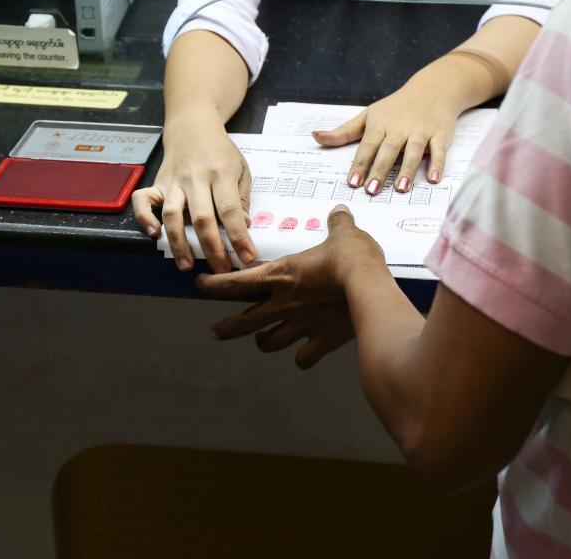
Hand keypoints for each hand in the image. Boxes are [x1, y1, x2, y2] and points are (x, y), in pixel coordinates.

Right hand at [132, 112, 254, 272]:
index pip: (230, 210)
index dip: (239, 236)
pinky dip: (144, 217)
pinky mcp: (157, 182)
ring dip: (179, 242)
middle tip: (221, 271)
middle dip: (212, 248)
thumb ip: (241, 197)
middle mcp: (196, 178)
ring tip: (187, 264)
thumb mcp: (241, 168)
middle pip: (202, 217)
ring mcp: (174, 181)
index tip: (247, 257)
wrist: (192, 125)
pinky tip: (153, 234)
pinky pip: (142, 200)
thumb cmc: (220, 151)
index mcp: (221, 174)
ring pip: (172, 214)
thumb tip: (243, 225)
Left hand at [197, 205, 385, 367]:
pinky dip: (302, 357)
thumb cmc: (352, 259)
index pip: (236, 282)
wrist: (368, 289)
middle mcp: (284, 304)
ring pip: (269, 343)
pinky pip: (303, 358)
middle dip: (226, 329)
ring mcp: (301, 326)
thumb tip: (340, 212)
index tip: (202, 283)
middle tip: (216, 331)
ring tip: (264, 340)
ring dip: (264, 342)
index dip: (214, 284)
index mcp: (281, 275)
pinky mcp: (322, 342)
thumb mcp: (344, 234)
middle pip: (243, 323)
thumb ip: (337, 223)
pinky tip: (304, 355)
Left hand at [313, 83, 466, 194]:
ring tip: (400, 188)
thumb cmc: (396, 107)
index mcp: (380, 124)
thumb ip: (343, 132)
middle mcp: (399, 128)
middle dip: (380, 169)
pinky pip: (439, 150)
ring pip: (414, 151)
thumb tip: (315, 137)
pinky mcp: (440, 133)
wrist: (433, 89)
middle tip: (372, 190)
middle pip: (389, 150)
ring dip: (408, 169)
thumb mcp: (368, 115)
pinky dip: (438, 163)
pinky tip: (434, 179)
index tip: (353, 182)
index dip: (360, 164)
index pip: (367, 146)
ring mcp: (421, 130)